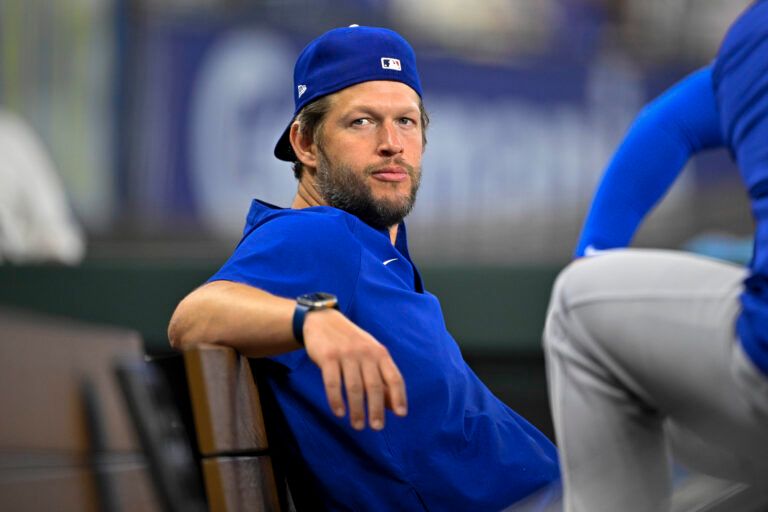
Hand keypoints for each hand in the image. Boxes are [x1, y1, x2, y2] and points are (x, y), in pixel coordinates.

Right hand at [302, 308, 406, 430]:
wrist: (323, 321)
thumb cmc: (351, 344)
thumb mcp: (370, 355)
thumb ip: (382, 378)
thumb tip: (393, 406)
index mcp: (380, 353)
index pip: (394, 377)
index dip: (399, 397)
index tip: (401, 415)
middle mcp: (365, 353)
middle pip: (374, 386)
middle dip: (376, 409)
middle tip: (377, 427)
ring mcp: (346, 354)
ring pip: (354, 387)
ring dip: (357, 410)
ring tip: (357, 425)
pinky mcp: (327, 356)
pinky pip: (332, 383)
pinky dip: (336, 400)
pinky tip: (339, 412)